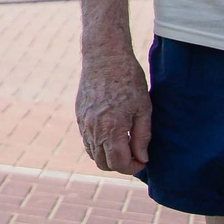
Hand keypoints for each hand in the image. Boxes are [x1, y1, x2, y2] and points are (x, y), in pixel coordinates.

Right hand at [76, 49, 151, 173]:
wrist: (104, 56)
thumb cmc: (128, 80)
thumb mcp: (144, 108)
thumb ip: (142, 137)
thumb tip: (142, 158)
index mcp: (112, 128)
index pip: (118, 163)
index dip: (133, 167)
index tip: (143, 160)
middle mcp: (94, 128)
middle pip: (103, 163)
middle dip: (120, 164)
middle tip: (135, 154)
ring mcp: (83, 122)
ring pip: (92, 153)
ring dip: (108, 156)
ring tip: (124, 144)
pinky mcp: (79, 114)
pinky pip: (86, 139)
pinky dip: (98, 144)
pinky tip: (112, 133)